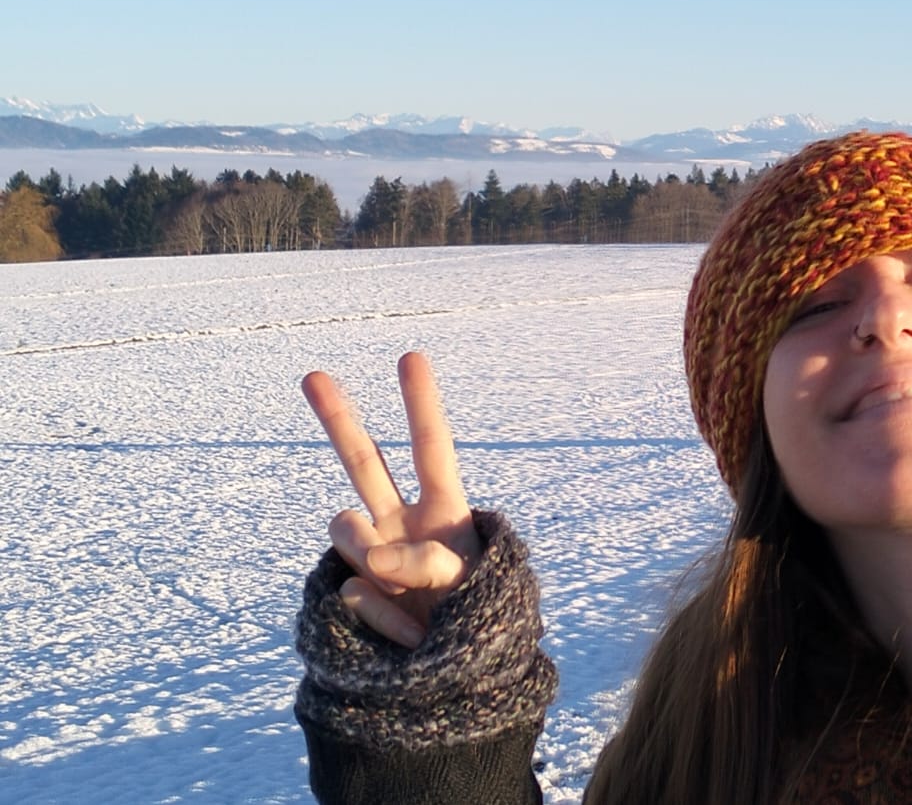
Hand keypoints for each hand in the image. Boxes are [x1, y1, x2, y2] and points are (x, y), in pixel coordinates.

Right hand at [303, 351, 482, 647]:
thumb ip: (427, 564)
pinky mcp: (351, 591)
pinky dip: (376, 610)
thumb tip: (368, 561)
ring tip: (405, 585)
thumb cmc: (477, 616)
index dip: (422, 403)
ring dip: (369, 552)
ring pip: (344, 526)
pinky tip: (399, 626)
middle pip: (363, 462)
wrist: (455, 675)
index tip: (411, 356)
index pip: (432, 447)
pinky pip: (351, 590)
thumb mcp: (472, 585)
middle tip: (313, 375)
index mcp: (445, 508)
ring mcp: (371, 555)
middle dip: (338, 419)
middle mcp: (401, 521)